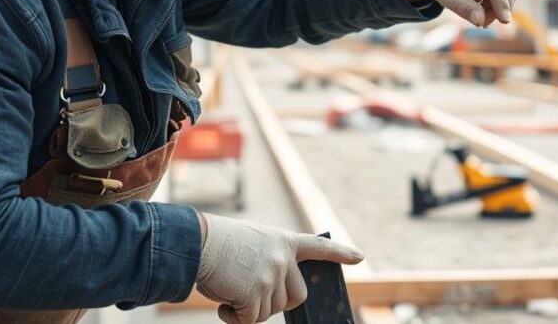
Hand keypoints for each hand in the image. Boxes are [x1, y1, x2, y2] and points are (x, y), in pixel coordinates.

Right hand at [195, 213, 363, 322]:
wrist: (197, 242)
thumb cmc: (218, 244)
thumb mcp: (254, 245)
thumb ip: (272, 262)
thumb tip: (275, 296)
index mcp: (283, 241)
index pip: (317, 247)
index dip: (339, 253)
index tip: (359, 257)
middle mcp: (284, 258)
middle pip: (295, 297)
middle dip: (275, 303)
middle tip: (249, 294)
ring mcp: (272, 275)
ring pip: (270, 311)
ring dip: (248, 309)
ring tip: (229, 289)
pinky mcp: (257, 293)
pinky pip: (251, 320)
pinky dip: (235, 318)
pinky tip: (223, 301)